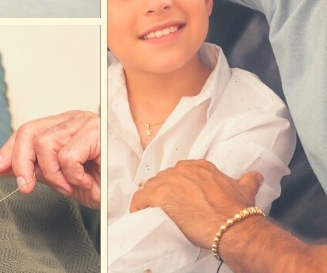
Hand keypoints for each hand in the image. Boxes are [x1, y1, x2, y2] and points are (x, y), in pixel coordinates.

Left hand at [0, 111, 100, 208]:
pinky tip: (88, 181)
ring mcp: (85, 122)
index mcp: (65, 126)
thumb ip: (38, 170)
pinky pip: (66, 157)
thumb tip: (5, 168)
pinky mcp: (96, 132)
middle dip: (20, 161)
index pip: (28, 130)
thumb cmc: (106, 184)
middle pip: (29, 131)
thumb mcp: (65, 179)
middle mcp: (74, 119)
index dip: (10, 149)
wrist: (137, 191)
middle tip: (26, 186)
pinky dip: (72, 176)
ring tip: (72, 185)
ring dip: (54, 175)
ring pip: (44, 145)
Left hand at [130, 159, 262, 247]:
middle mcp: (183, 170)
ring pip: (151, 186)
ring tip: (151, 211)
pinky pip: (141, 198)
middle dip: (164, 191)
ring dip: (150, 198)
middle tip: (166, 206)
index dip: (177, 184)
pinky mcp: (159, 195)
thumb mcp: (245, 189)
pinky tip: (137, 213)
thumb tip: (256, 176)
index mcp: (201, 166)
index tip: (177, 194)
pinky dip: (137, 205)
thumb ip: (248, 180)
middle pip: (164, 178)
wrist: (234, 226)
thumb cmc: (238, 211)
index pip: (181, 171)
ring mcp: (170, 181)